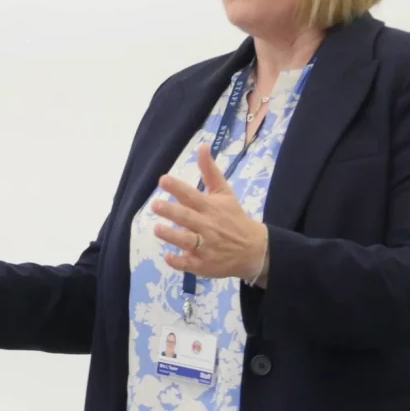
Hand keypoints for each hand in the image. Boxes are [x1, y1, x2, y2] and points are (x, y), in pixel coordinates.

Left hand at [151, 143, 267, 280]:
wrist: (254, 250)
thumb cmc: (234, 218)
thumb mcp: (224, 193)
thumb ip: (210, 171)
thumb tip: (202, 145)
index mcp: (211, 208)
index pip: (193, 196)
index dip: (178, 188)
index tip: (163, 180)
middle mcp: (208, 226)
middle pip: (188, 218)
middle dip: (171, 211)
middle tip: (155, 205)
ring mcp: (206, 247)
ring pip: (187, 241)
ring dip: (172, 236)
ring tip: (157, 229)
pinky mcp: (204, 265)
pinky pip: (188, 264)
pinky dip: (178, 261)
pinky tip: (168, 256)